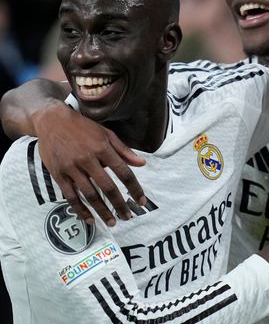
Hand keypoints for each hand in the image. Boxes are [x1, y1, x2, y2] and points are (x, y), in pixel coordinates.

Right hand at [32, 104, 145, 225]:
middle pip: (107, 187)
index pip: (123, 172)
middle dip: (119, 204)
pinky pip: (71, 196)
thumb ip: (124, 151)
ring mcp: (71, 168)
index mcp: (102, 149)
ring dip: (102, 210)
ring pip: (89, 194)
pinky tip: (90, 219)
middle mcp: (87, 160)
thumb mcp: (106, 134)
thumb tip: (142, 164)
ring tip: (112, 221)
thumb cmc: (83, 127)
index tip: (141, 201)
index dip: (134, 188)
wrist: (52, 121)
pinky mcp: (58, 175)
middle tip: (128, 216)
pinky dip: (81, 210)